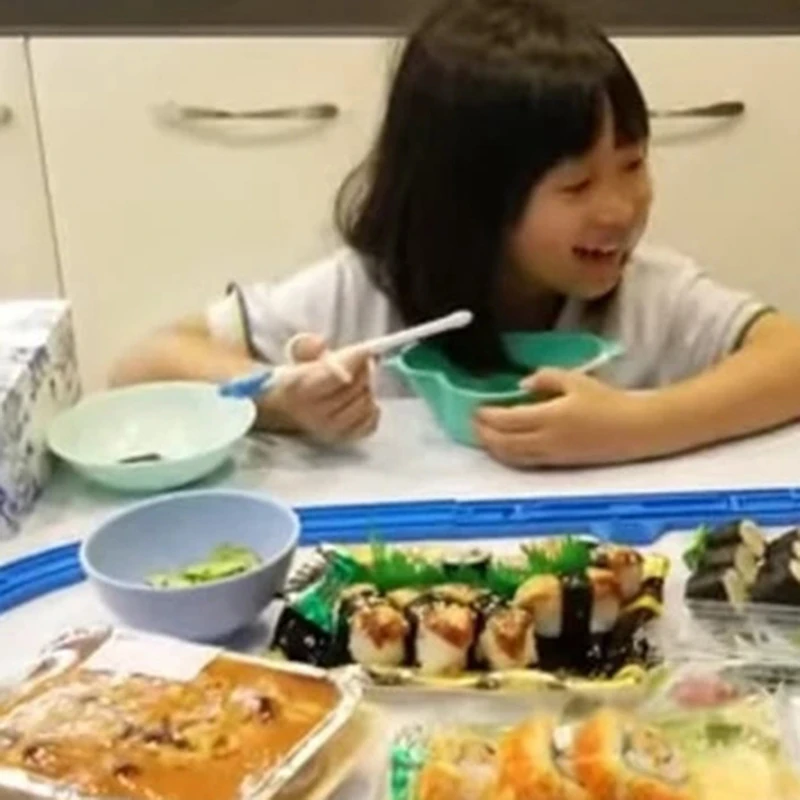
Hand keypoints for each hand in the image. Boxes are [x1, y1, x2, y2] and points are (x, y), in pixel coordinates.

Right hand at [263, 334, 379, 443]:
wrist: (289, 409)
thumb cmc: (301, 379)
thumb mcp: (299, 357)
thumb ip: (309, 347)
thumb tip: (320, 344)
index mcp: (302, 389)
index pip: (335, 376)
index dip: (355, 361)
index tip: (367, 350)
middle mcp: (315, 413)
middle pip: (354, 388)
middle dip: (364, 370)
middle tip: (365, 361)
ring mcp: (330, 429)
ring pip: (366, 404)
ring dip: (368, 389)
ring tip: (361, 382)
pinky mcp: (343, 438)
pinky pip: (371, 423)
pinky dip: (372, 409)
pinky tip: (362, 400)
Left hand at [474, 368, 652, 467]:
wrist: (636, 430)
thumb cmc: (608, 401)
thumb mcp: (576, 380)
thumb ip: (546, 379)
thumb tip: (521, 385)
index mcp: (550, 417)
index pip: (507, 420)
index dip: (487, 416)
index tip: (475, 408)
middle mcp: (547, 440)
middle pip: (504, 442)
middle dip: (483, 433)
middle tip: (472, 422)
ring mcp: (552, 456)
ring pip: (512, 456)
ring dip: (493, 447)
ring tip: (482, 435)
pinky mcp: (559, 464)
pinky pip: (525, 462)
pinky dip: (508, 455)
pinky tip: (504, 447)